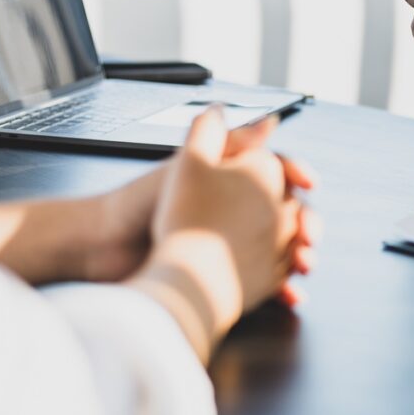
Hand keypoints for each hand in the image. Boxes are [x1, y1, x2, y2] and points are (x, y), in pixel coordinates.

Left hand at [89, 118, 316, 287]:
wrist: (104, 248)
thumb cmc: (140, 202)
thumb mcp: (189, 166)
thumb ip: (227, 142)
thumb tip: (270, 120)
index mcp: (228, 181)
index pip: (276, 173)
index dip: (296, 176)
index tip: (309, 183)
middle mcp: (233, 212)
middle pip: (286, 214)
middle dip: (306, 223)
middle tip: (309, 235)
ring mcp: (231, 245)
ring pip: (281, 250)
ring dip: (300, 256)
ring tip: (304, 264)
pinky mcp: (225, 278)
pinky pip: (264, 284)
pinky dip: (281, 288)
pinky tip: (290, 294)